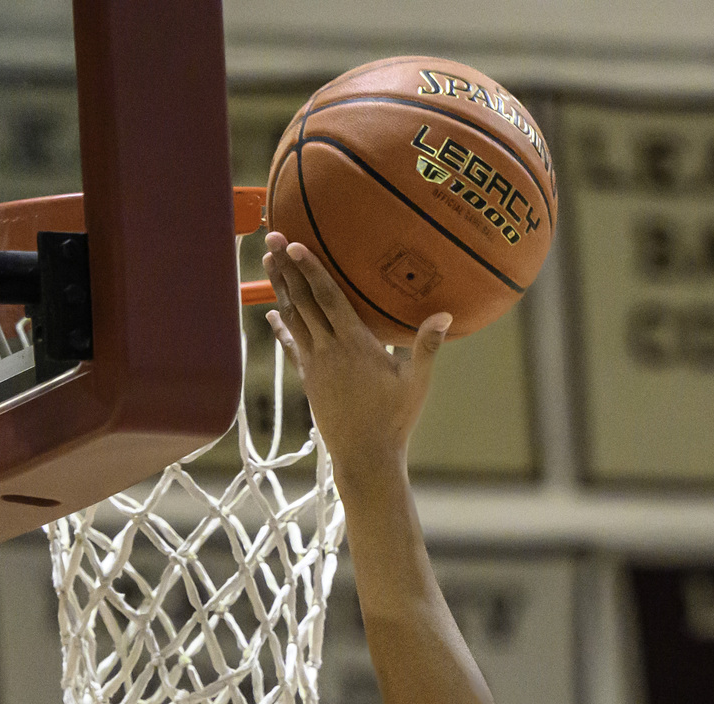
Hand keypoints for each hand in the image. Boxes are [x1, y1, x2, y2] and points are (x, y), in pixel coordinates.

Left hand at [262, 233, 449, 489]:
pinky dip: (280, 327)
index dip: (311, 269)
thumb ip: (427, 346)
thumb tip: (445, 315)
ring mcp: (314, 364)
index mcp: (354, 344)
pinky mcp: (308, 379)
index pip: (328, 298)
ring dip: (280, 287)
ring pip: (292, 318)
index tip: (296, 244)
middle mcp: (328, 350)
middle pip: (303, 300)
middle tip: (273, 236)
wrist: (365, 456)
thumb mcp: (416, 383)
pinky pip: (290, 346)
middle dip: (287, 267)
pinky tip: (270, 312)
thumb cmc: (394, 420)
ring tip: (269, 260)